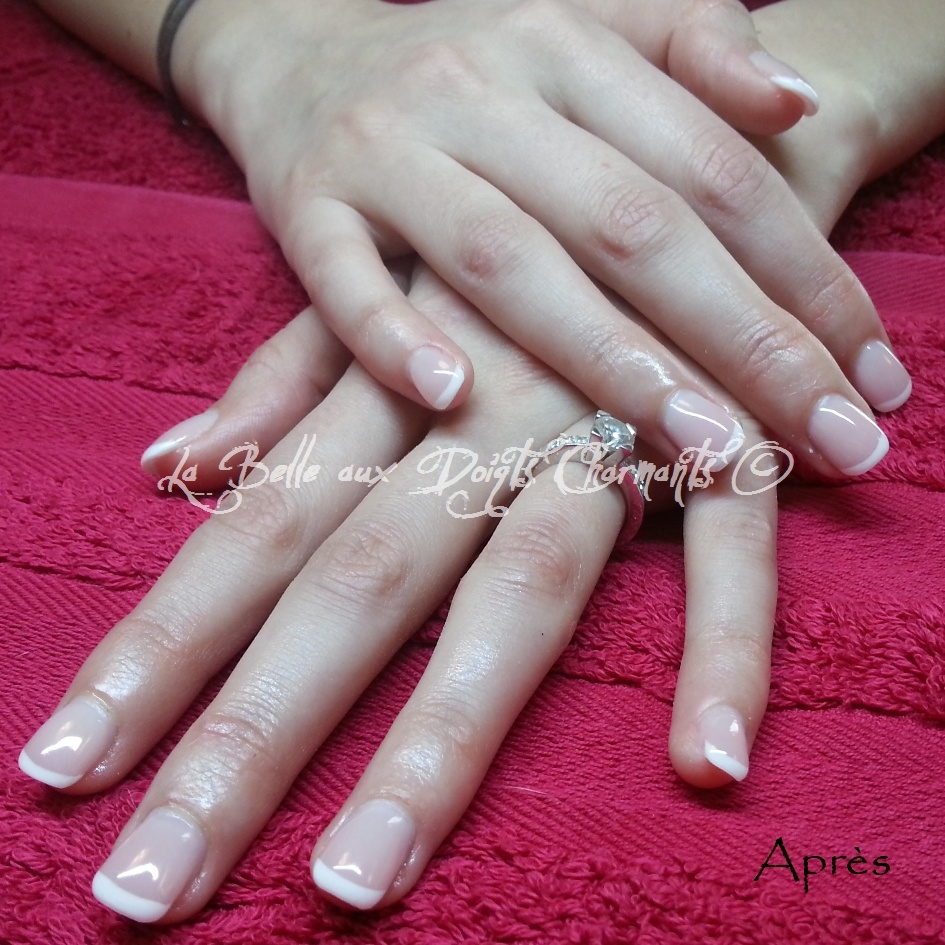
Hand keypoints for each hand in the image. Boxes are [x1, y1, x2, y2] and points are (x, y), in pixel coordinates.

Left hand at [19, 259, 778, 919]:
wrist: (669, 151)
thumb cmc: (515, 244)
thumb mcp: (390, 287)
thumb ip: (290, 382)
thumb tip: (171, 468)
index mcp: (390, 386)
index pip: (250, 535)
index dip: (156, 652)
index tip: (65, 769)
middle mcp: (479, 420)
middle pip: (350, 590)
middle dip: (244, 740)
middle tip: (143, 893)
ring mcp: (606, 432)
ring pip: (517, 594)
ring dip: (438, 743)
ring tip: (350, 883)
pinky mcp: (728, 442)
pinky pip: (727, 558)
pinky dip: (722, 652)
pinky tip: (704, 770)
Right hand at [162, 0, 902, 479]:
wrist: (299, 50)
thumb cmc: (465, 65)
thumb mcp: (578, 28)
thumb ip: (690, 48)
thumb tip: (798, 108)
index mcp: (570, 43)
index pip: (715, 173)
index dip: (808, 278)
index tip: (873, 383)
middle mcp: (485, 89)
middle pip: (634, 225)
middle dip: (746, 343)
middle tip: (833, 447)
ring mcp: (388, 148)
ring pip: (507, 260)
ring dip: (609, 361)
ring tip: (710, 453)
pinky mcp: (304, 204)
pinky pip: (345, 276)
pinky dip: (392, 337)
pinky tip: (457, 401)